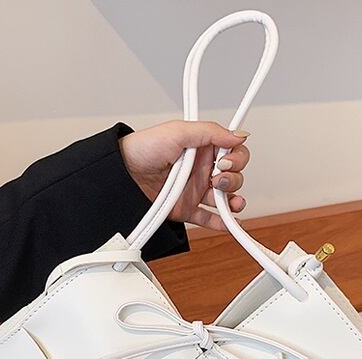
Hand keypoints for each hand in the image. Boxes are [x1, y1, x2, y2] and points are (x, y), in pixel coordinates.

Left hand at [119, 120, 249, 230]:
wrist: (123, 173)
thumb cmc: (145, 148)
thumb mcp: (178, 131)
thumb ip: (210, 132)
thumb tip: (238, 134)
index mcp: (203, 149)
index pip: (233, 153)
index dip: (236, 158)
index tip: (225, 161)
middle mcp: (202, 170)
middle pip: (233, 177)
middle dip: (233, 179)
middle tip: (219, 180)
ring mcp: (195, 191)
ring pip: (225, 199)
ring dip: (233, 202)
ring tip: (230, 203)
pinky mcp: (186, 209)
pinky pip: (209, 218)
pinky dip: (221, 223)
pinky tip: (228, 223)